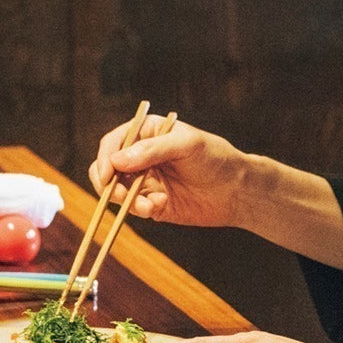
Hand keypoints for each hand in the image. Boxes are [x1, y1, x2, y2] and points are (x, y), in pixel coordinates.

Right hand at [88, 114, 251, 228]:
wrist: (237, 190)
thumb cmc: (215, 158)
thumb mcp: (187, 145)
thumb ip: (153, 150)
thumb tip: (117, 160)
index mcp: (147, 133)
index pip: (113, 142)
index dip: (105, 158)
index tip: (107, 174)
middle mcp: (141, 156)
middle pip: (107, 168)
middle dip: (108, 183)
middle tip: (119, 195)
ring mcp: (145, 180)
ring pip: (117, 191)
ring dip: (126, 200)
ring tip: (148, 206)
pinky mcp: (151, 203)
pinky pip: (134, 208)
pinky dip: (141, 209)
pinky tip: (160, 206)